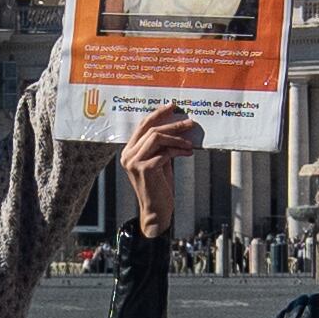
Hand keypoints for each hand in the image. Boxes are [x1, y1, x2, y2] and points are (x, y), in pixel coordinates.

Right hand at [117, 108, 198, 232]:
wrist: (156, 211)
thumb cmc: (159, 186)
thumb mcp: (159, 162)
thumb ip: (161, 146)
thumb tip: (177, 127)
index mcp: (129, 151)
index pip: (142, 125)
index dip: (157, 114)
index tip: (172, 107)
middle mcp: (128, 155)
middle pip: (151, 129)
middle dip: (172, 124)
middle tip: (189, 123)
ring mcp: (134, 162)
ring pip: (157, 137)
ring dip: (177, 138)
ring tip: (190, 142)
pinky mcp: (145, 169)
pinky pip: (165, 152)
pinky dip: (178, 151)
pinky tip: (188, 153)